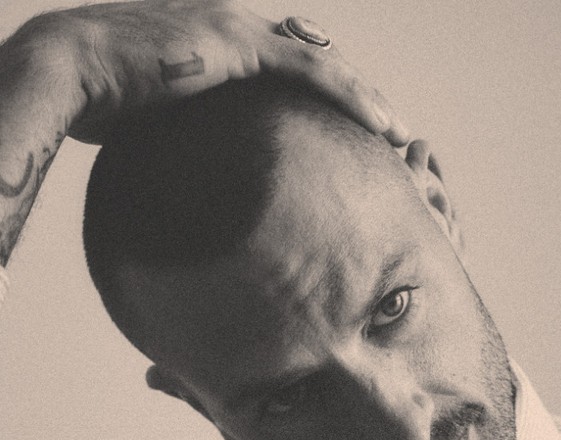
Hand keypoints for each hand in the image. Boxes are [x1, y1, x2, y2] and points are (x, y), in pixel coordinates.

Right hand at [28, 0, 408, 145]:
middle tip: (384, 132)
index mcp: (215, 46)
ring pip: (322, 63)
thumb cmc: (98, 105)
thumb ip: (188, 146)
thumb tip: (192, 195)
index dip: (316, 96)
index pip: (282, 68)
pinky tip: (381, 120)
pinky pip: (313, 70)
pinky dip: (351, 95)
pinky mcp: (239, 45)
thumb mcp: (156, 130)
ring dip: (363, 97)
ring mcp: (238, 31)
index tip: (340, 130)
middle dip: (350, 96)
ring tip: (396, 130)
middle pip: (311, 61)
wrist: (70, 69)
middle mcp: (232, 29)